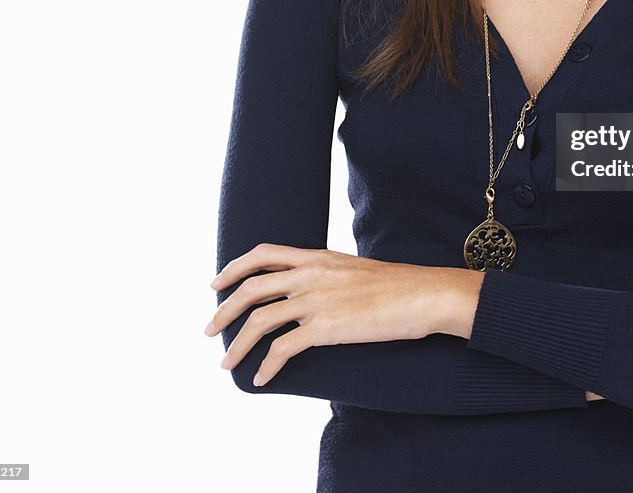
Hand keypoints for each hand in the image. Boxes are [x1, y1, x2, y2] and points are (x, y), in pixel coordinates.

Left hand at [205, 245, 468, 385]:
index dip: (234, 267)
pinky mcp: (326, 327)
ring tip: (226, 363)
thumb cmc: (396, 285)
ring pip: (259, 319)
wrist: (423, 294)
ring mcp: (316, 300)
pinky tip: (261, 379)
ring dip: (237, 345)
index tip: (216, 284)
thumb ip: (326, 274)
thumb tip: (310, 289)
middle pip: (251, 287)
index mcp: (316, 257)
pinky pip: (283, 349)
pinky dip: (266, 366)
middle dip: (224, 309)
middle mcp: (310, 274)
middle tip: (209, 329)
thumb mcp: (353, 269)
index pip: (263, 253)